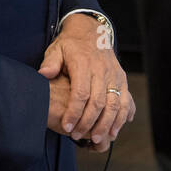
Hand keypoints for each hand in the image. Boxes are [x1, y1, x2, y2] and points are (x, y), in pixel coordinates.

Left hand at [39, 14, 134, 149]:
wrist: (92, 32)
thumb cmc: (70, 44)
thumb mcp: (56, 49)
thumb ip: (50, 63)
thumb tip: (43, 74)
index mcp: (84, 64)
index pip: (81, 93)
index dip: (74, 112)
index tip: (66, 127)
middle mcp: (102, 71)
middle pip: (98, 102)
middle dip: (88, 123)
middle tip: (77, 136)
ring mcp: (115, 75)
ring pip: (115, 104)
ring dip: (107, 124)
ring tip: (97, 139)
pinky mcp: (122, 79)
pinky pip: (126, 101)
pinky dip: (123, 117)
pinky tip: (115, 130)